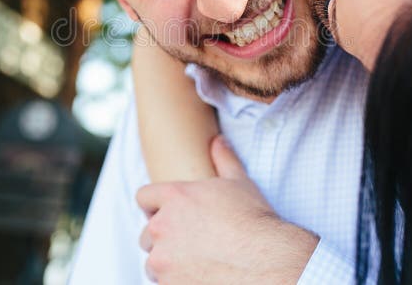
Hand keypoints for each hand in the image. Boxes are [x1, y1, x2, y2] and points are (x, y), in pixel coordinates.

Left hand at [136, 135, 318, 283]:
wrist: (267, 261)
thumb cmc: (255, 222)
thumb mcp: (240, 184)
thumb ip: (223, 159)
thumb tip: (218, 141)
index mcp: (175, 196)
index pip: (144, 197)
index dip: (156, 206)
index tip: (168, 215)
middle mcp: (163, 226)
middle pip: (147, 234)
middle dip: (163, 238)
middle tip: (190, 243)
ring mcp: (163, 259)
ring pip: (153, 262)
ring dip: (168, 263)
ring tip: (196, 263)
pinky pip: (162, 283)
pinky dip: (175, 281)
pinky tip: (199, 276)